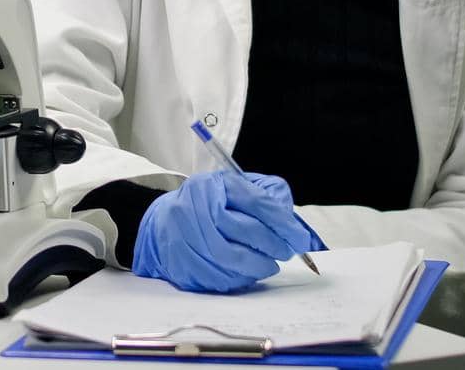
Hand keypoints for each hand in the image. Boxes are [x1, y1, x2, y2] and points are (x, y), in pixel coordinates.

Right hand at [131, 172, 317, 292]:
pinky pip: (217, 277)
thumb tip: (292, 223)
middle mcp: (196, 208)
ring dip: (259, 266)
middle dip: (273, 244)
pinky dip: (239, 279)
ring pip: (232, 258)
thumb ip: (266, 195)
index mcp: (212, 185)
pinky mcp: (181, 263)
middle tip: (286, 251)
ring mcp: (185, 237)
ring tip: (270, 265)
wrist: (163, 223)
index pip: (255, 201)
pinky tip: (248, 274)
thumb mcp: (234, 188)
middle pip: (245, 230)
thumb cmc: (208, 205)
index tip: (301, 238)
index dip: (283, 222)